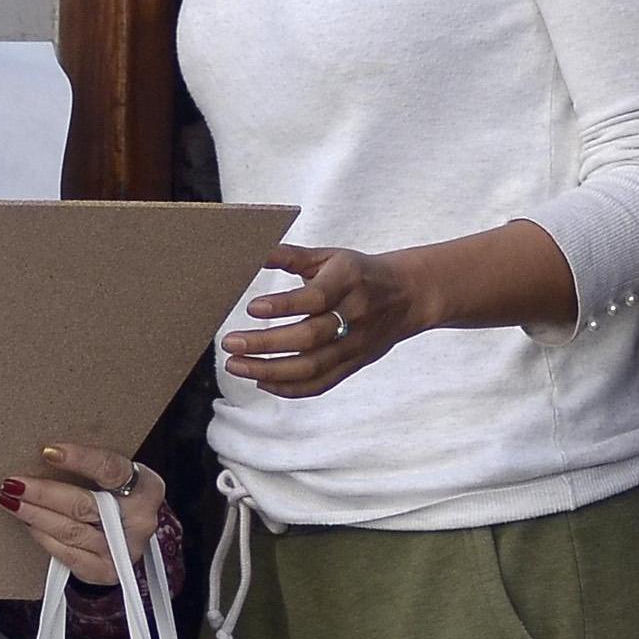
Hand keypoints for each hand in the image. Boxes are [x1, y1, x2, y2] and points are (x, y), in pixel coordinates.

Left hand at [0, 442, 164, 582]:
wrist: (130, 535)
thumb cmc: (117, 497)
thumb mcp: (116, 477)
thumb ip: (91, 466)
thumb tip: (45, 453)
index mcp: (147, 487)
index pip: (109, 469)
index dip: (79, 459)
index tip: (47, 452)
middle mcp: (140, 521)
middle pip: (83, 505)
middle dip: (42, 493)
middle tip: (12, 483)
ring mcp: (124, 551)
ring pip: (70, 531)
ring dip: (35, 515)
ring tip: (11, 501)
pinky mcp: (106, 571)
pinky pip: (67, 554)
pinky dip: (44, 538)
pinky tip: (29, 524)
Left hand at [223, 243, 431, 398]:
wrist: (409, 295)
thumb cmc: (359, 273)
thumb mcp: (329, 256)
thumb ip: (291, 256)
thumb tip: (254, 251)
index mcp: (347, 282)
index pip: (315, 298)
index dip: (283, 305)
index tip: (251, 307)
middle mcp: (354, 316)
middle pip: (309, 338)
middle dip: (265, 344)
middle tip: (230, 344)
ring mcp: (354, 345)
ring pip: (311, 368)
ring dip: (269, 371)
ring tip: (235, 366)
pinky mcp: (353, 365)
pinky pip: (320, 384)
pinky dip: (288, 388)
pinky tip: (261, 381)